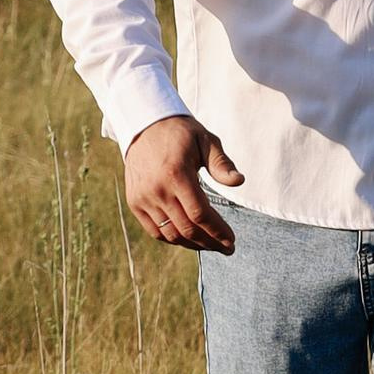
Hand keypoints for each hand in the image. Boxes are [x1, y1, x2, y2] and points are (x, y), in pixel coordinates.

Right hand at [122, 113, 243, 249]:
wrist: (143, 126)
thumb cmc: (180, 133)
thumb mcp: (205, 140)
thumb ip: (221, 163)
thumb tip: (239, 181)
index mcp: (176, 174)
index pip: (200, 214)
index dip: (217, 231)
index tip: (231, 241)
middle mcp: (157, 190)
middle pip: (187, 228)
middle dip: (210, 242)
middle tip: (226, 248)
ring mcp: (143, 198)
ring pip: (170, 234)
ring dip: (193, 244)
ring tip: (211, 245)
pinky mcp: (134, 202)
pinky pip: (155, 230)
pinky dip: (173, 239)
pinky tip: (190, 239)